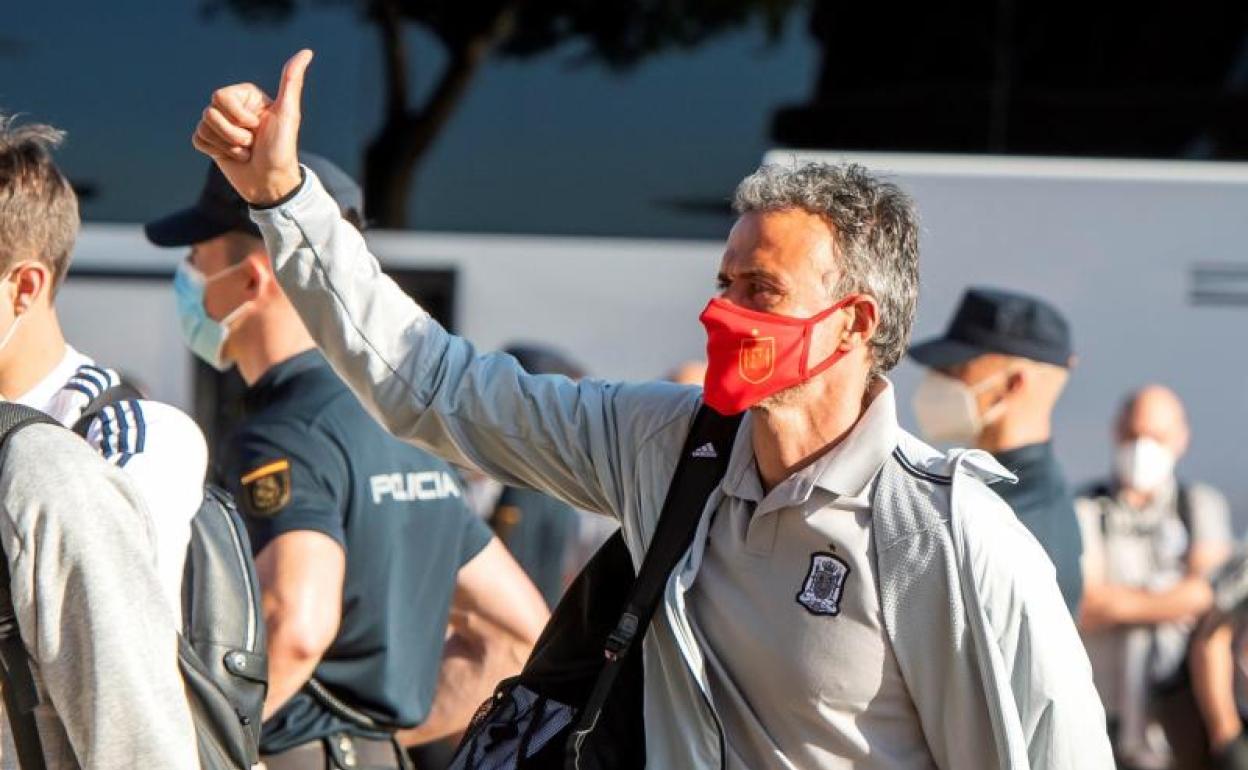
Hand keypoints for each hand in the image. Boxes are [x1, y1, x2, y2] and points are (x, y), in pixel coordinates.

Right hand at [192, 49, 312, 205]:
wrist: (272, 183)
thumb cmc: (282, 149)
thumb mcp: (288, 113)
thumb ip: (292, 81)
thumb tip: (307, 52)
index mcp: (246, 96)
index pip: (220, 96)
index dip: (238, 116)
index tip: (258, 127)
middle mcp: (233, 108)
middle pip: (210, 111)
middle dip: (233, 133)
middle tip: (252, 143)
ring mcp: (221, 125)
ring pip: (203, 126)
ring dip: (228, 145)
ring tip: (246, 152)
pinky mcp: (211, 142)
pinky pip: (198, 139)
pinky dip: (216, 151)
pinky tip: (233, 157)